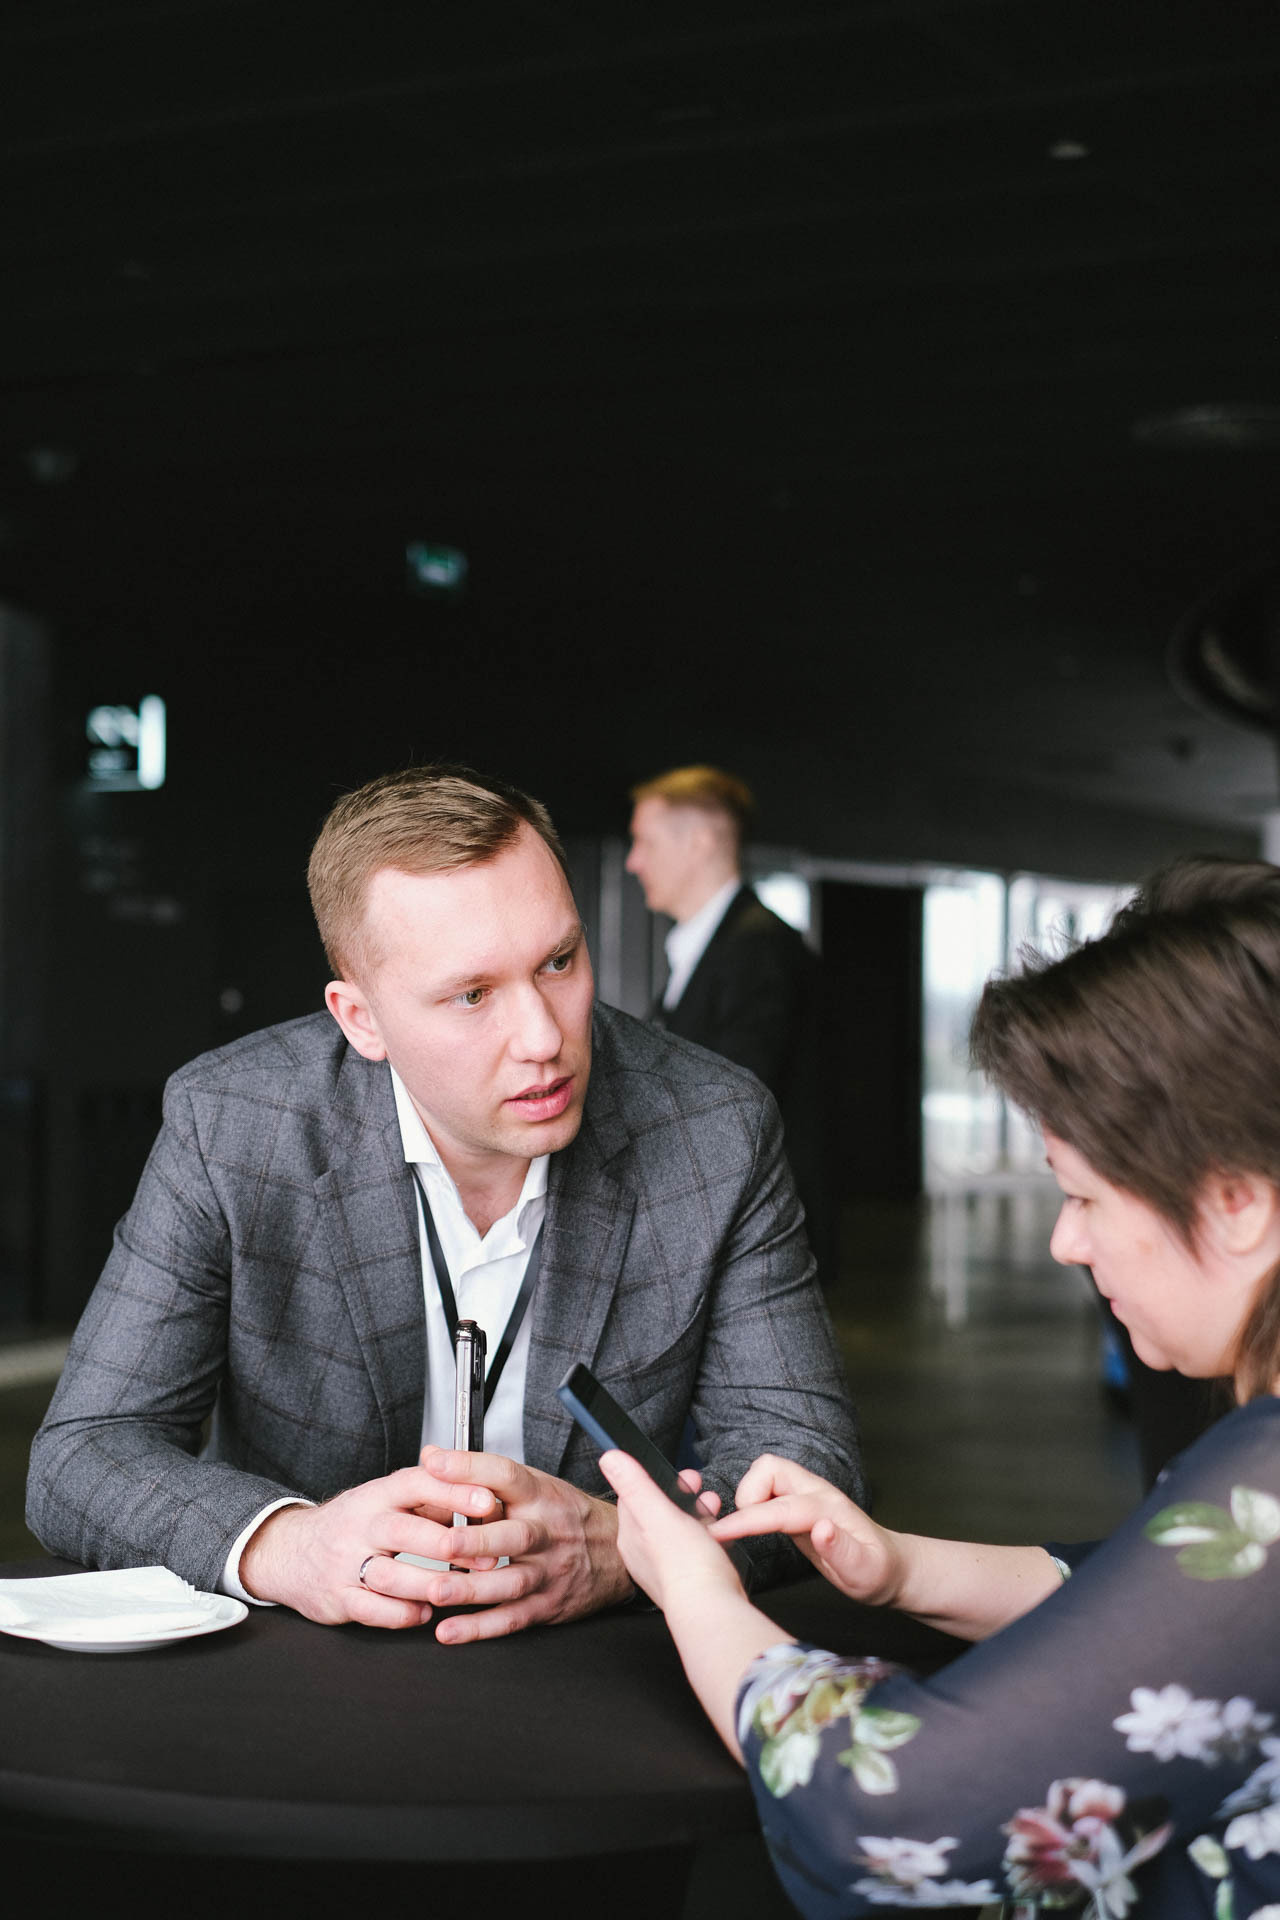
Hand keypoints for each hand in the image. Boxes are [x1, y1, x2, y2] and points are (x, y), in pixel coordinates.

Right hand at [238, 1464, 501, 1626]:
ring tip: (461, 1589)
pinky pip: (373, 1610)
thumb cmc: (352, 1524)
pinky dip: (403, 1614)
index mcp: (377, 1495)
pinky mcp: (338, 1597)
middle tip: (487, 1557)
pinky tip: (424, 1612)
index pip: (416, 1483)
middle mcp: (360, 1525)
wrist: (288, 1552)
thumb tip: (481, 1498)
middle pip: (405, 1531)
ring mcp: (346, 1563)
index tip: (488, 1501)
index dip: (453, 1491)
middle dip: (449, 1545)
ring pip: (391, 1575)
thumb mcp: (385, 1500)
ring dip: (431, 1585)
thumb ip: (430, 1499)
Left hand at [383, 1448, 635, 1642]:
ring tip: (436, 1591)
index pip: (505, 1475)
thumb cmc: (565, 1515)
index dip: (470, 1468)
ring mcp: (549, 1571)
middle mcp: (546, 1532)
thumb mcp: (535, 1484)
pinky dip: (480, 1628)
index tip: (436, 1464)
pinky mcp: (548, 1605)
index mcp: (539, 1495)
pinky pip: (513, 1618)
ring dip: (472, 1589)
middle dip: (478, 1540)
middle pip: (515, 1536)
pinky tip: (450, 1630)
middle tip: (445, 1543)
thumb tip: (431, 1456)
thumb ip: (481, 1473)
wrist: (617, 1554)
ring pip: (512, 1582)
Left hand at [598, 1449, 742, 1618]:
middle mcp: (644, 1556)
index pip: (633, 1498)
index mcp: (631, 1538)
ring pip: (678, 1530)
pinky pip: (694, 1549)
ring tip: (712, 1504)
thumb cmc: (686, 1565)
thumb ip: (635, 1485)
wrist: (712, 1609)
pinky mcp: (688, 1580)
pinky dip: (706, 1535)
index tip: (675, 1471)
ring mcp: (666, 1569)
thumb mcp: (658, 1514)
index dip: (653, 1479)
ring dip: (695, 1512)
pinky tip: (719, 1533)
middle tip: (697, 1484)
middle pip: (657, 1513)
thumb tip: (608, 1456)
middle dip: (679, 1494)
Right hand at [709, 1454, 905, 1607]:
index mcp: (829, 1509)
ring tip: (740, 1529)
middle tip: (737, 1532)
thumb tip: (820, 1528)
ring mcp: (807, 1495)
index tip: (718, 1534)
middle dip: (745, 1494)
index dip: (746, 1519)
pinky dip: (752, 1500)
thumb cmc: (877, 1572)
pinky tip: (750, 1526)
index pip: (779, 1508)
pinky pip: (768, 1488)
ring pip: (765, 1474)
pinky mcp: (799, 1504)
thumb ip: (842, 1550)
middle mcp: (816, 1494)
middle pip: (768, 1468)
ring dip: (747, 1495)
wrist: (890, 1567)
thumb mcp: (865, 1572)